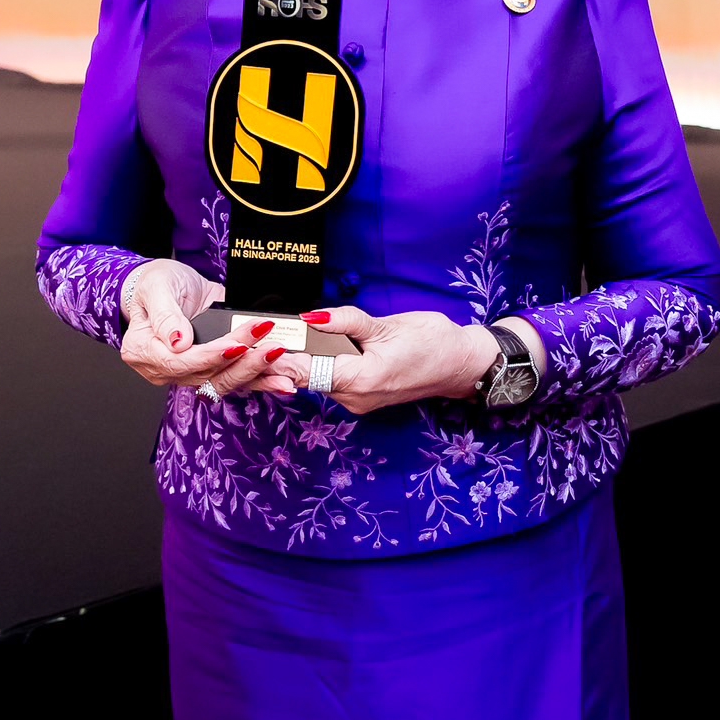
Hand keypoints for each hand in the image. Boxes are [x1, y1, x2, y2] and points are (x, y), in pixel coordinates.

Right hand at [119, 259, 295, 396]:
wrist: (166, 285)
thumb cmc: (155, 285)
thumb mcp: (156, 288)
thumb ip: (165, 315)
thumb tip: (178, 342)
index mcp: (144, 351)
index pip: (179, 362)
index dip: (210, 356)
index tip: (236, 346)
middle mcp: (165, 368)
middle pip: (206, 375)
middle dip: (243, 363)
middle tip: (270, 348)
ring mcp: (187, 372)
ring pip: (223, 382)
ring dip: (256, 377)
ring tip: (282, 370)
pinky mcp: (208, 369)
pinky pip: (233, 378)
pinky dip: (259, 380)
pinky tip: (280, 381)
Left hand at [280, 307, 498, 415]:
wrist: (462, 364)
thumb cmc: (431, 342)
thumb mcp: (386, 325)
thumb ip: (345, 322)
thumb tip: (309, 317)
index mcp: (359, 380)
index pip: (303, 371)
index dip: (277, 356)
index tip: (257, 338)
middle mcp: (355, 399)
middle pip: (306, 376)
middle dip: (287, 353)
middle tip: (265, 328)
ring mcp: (359, 402)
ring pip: (318, 379)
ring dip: (304, 358)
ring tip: (285, 333)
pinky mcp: (364, 398)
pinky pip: (332, 381)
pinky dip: (321, 364)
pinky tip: (314, 346)